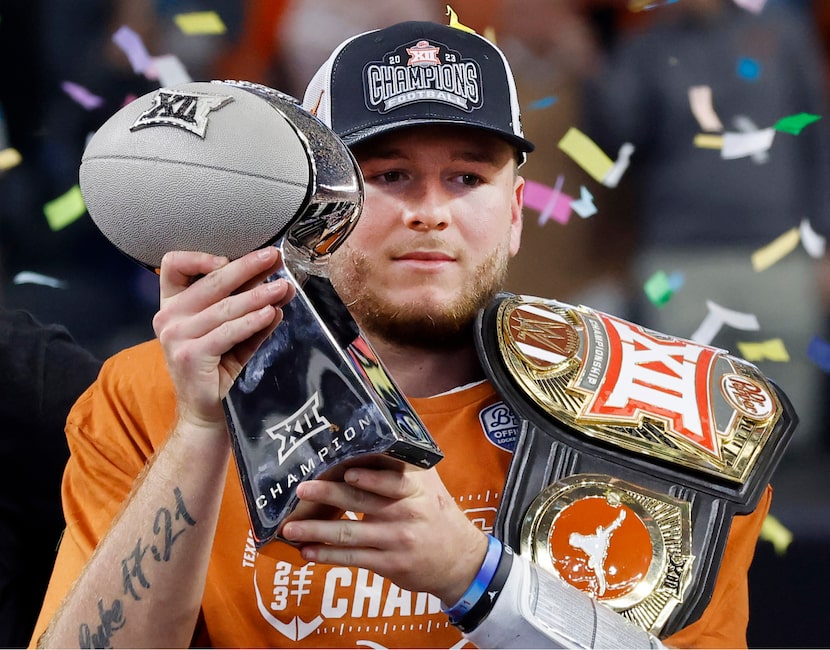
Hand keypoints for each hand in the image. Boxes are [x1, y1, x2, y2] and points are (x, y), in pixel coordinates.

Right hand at [152, 247, 294, 430]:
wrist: (207, 411)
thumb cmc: (219, 368)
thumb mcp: (234, 332)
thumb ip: (252, 309)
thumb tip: (281, 287)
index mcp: (173, 305)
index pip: (173, 266)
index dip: (199, 257)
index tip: (230, 256)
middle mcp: (168, 317)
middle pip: (210, 282)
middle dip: (246, 268)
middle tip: (273, 258)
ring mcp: (175, 336)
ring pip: (224, 308)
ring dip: (258, 295)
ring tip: (282, 288)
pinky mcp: (190, 355)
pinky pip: (227, 332)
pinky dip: (251, 321)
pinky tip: (270, 313)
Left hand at [280, 464, 487, 604]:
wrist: (459, 559)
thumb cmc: (436, 513)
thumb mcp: (429, 484)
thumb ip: (402, 465)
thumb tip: (374, 434)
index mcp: (416, 489)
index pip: (392, 481)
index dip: (369, 478)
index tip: (345, 472)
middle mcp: (406, 513)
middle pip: (362, 502)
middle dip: (328, 495)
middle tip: (302, 489)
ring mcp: (396, 541)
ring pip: (350, 534)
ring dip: (317, 530)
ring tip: (291, 527)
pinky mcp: (388, 564)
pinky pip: (353, 558)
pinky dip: (328, 555)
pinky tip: (308, 552)